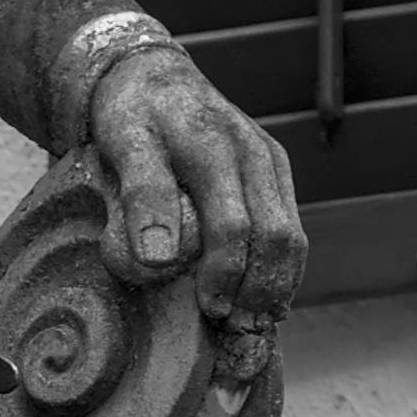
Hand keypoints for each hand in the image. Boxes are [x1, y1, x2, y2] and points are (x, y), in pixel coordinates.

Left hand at [80, 40, 303, 333]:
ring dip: (277, 291)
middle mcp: (256, 155)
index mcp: (217, 146)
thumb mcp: (123, 143)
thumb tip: (157, 260)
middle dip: (262, 294)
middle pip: (279, 238)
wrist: (152, 75)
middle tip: (238, 340)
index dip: (226, 274)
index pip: (236, 225)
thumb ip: (142, 195)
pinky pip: (290, 232)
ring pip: (293, 239)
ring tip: (251, 336)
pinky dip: (279, 274)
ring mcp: (272, 166)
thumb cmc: (131, 115)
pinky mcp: (276, 176)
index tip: (210, 311)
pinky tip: (259, 307)